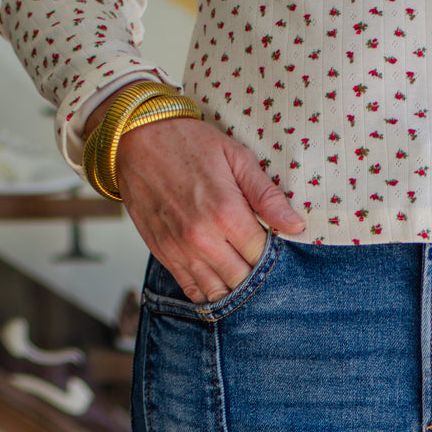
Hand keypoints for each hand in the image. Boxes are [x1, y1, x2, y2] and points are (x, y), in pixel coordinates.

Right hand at [87, 98, 305, 302]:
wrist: (135, 138)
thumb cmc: (187, 142)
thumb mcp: (236, 157)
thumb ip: (267, 195)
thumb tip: (296, 225)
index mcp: (226, 213)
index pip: (262, 255)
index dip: (273, 254)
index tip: (275, 245)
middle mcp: (203, 238)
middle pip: (243, 279)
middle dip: (256, 273)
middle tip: (259, 259)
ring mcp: (181, 250)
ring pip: (219, 291)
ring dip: (234, 287)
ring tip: (242, 272)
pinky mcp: (164, 255)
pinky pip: (192, 290)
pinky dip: (209, 293)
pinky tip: (220, 281)